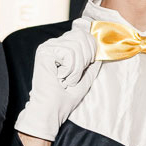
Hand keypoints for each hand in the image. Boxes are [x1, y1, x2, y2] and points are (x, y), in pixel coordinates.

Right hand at [15, 21, 99, 141]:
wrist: (51, 111)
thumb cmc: (65, 98)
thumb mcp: (85, 78)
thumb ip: (93, 63)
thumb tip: (101, 49)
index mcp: (63, 47)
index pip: (84, 35)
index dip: (91, 51)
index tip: (83, 69)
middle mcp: (54, 44)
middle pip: (81, 36)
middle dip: (85, 60)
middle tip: (73, 76)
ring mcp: (48, 46)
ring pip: (77, 45)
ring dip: (76, 68)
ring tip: (65, 79)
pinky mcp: (44, 52)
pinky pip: (69, 53)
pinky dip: (70, 69)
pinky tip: (60, 77)